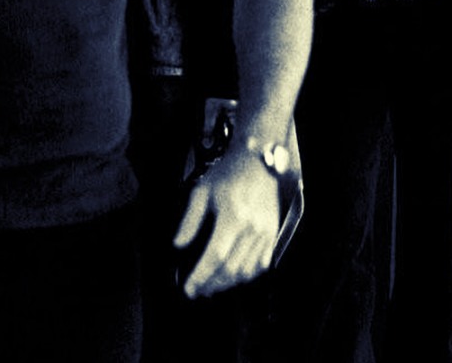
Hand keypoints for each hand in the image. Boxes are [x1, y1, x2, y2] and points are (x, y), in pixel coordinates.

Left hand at [173, 148, 279, 298]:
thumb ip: (190, 220)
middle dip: (211, 285)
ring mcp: (265, 232)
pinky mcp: (272, 233)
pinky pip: (261, 264)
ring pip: (246, 270)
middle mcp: (252, 227)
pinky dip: (246, 275)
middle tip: (198, 291)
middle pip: (230, 269)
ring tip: (212, 286)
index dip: (200, 276)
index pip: (214, 256)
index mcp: (233, 215)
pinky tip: (233, 277)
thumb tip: (178, 244)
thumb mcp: (202, 191)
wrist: (257, 161)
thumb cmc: (229, 173)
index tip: (189, 287)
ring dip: (227, 284)